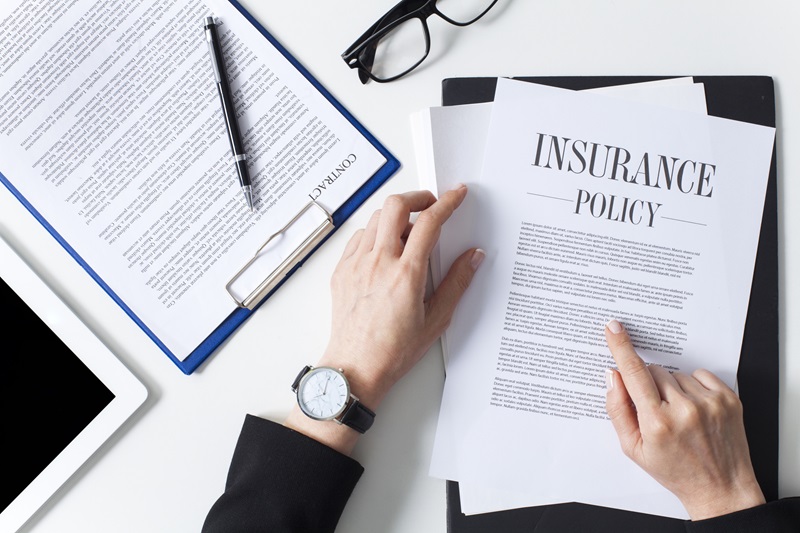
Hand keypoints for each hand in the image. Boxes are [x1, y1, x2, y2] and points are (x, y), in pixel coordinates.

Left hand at [285, 186, 483, 452]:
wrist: (355, 368)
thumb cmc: (394, 351)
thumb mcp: (436, 319)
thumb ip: (457, 283)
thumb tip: (474, 256)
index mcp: (406, 274)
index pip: (430, 222)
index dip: (447, 202)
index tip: (457, 194)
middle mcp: (379, 262)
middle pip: (396, 206)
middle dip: (418, 197)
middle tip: (431, 204)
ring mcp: (356, 264)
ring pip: (375, 218)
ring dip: (395, 214)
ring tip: (410, 229)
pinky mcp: (341, 271)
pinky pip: (358, 237)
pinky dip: (375, 232)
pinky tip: (385, 247)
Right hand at [604, 319, 764, 519]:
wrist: (720, 488)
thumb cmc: (675, 470)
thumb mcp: (633, 448)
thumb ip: (618, 410)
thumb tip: (613, 376)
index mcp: (657, 422)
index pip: (633, 374)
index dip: (621, 347)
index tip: (613, 328)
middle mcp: (684, 410)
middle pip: (654, 372)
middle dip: (649, 384)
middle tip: (656, 409)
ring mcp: (708, 403)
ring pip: (676, 374)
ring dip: (672, 388)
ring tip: (679, 414)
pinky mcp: (727, 399)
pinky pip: (699, 374)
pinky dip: (693, 386)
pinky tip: (694, 408)